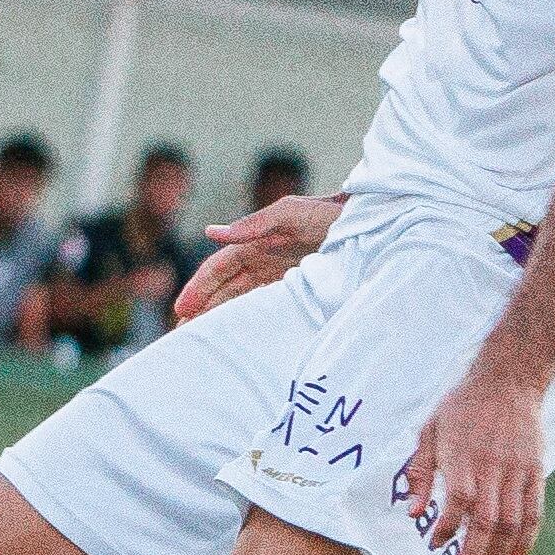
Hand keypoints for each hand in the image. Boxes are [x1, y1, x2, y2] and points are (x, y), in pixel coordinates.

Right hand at [172, 190, 342, 324]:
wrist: (372, 227)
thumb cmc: (330, 215)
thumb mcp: (292, 213)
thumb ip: (254, 223)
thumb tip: (210, 233)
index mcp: (255, 242)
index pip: (219, 268)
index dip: (199, 288)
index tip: (182, 311)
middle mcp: (261, 260)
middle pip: (222, 288)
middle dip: (200, 309)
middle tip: (181, 335)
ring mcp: (277, 276)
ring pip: (238, 299)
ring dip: (218, 317)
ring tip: (201, 341)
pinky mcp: (294, 289)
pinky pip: (261, 306)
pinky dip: (245, 319)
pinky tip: (236, 336)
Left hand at [398, 357, 553, 554]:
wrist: (507, 382)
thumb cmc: (460, 408)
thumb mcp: (428, 432)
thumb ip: (420, 473)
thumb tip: (412, 512)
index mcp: (462, 460)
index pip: (457, 504)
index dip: (446, 530)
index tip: (434, 546)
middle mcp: (492, 470)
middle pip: (486, 523)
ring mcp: (518, 473)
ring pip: (511, 524)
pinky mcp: (536, 473)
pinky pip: (533, 512)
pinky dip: (526, 539)